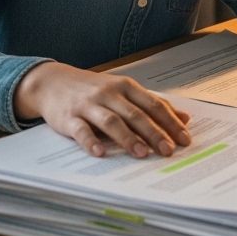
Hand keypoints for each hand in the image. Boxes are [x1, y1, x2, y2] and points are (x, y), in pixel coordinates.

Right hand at [14, 62, 191, 158]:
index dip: (170, 122)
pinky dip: (90, 141)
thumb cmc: (92, 89)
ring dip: (128, 138)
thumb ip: (152, 103)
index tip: (184, 139)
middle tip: (168, 150)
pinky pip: (81, 130)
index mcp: (126, 87)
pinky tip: (100, 153)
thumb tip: (184, 117)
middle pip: (135, 114)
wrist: (52, 82)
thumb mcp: (124, 90)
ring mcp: (88, 105)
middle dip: (154, 133)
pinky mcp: (68, 117)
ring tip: (142, 154)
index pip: (153, 105)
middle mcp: (109, 94)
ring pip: (111, 121)